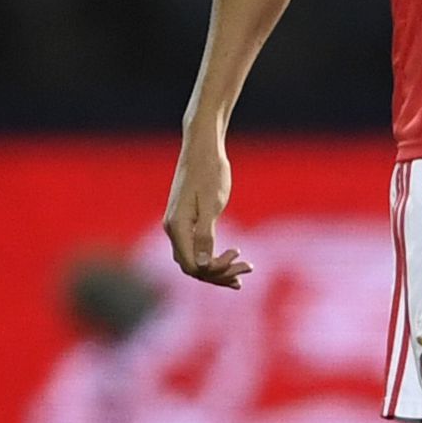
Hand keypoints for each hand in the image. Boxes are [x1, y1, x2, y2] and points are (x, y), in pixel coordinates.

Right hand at [162, 128, 251, 288]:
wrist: (202, 148)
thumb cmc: (209, 171)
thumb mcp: (211, 203)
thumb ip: (205, 235)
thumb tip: (202, 265)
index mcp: (177, 227)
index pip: (192, 266)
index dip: (215, 270)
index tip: (238, 256)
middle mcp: (173, 230)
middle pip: (193, 268)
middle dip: (220, 274)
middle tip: (248, 269)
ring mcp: (177, 227)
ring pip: (194, 260)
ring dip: (218, 269)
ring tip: (245, 271)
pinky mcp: (185, 222)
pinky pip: (195, 248)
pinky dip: (212, 258)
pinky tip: (232, 260)